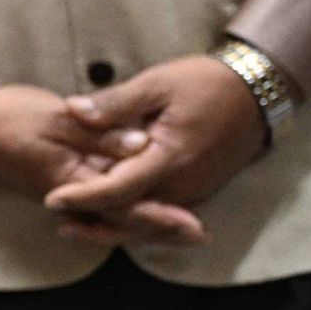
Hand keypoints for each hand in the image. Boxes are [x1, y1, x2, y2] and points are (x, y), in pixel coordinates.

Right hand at [0, 83, 206, 248]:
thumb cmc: (8, 117)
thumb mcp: (55, 118)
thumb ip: (99, 132)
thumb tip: (142, 145)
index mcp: (70, 180)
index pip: (123, 205)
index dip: (161, 217)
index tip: (193, 227)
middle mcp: (70, 194)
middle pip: (123, 217)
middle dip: (161, 227)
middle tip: (200, 236)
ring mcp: (66, 190)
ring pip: (114, 211)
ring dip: (148, 220)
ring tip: (182, 226)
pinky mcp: (64, 181)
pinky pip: (102, 200)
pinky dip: (126, 204)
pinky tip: (144, 201)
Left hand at [42, 56, 266, 238]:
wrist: (258, 92)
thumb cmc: (206, 83)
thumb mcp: (157, 84)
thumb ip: (115, 103)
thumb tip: (73, 110)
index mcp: (170, 158)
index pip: (118, 189)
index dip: (83, 198)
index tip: (52, 200)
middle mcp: (183, 185)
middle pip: (131, 216)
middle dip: (93, 221)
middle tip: (55, 219)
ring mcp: (194, 193)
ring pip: (147, 222)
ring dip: (112, 226)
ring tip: (73, 226)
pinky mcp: (198, 192)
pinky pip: (162, 215)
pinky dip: (135, 220)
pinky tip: (110, 215)